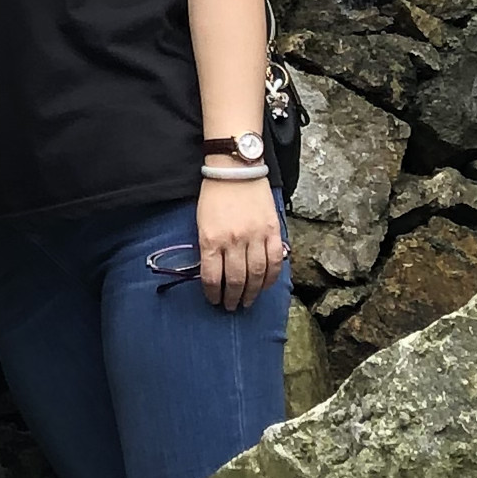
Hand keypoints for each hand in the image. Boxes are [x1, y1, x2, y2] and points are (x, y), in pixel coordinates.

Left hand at [196, 175, 286, 311]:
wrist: (236, 171)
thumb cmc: (214, 196)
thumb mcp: (201, 223)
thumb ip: (208, 248)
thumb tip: (214, 273)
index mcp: (211, 239)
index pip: (211, 276)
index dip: (213, 293)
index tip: (213, 301)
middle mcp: (234, 240)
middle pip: (235, 279)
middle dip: (232, 297)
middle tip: (231, 307)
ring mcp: (256, 236)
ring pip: (256, 274)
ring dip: (252, 292)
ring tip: (246, 302)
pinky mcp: (273, 231)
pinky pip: (275, 261)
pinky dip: (271, 277)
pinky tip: (265, 286)